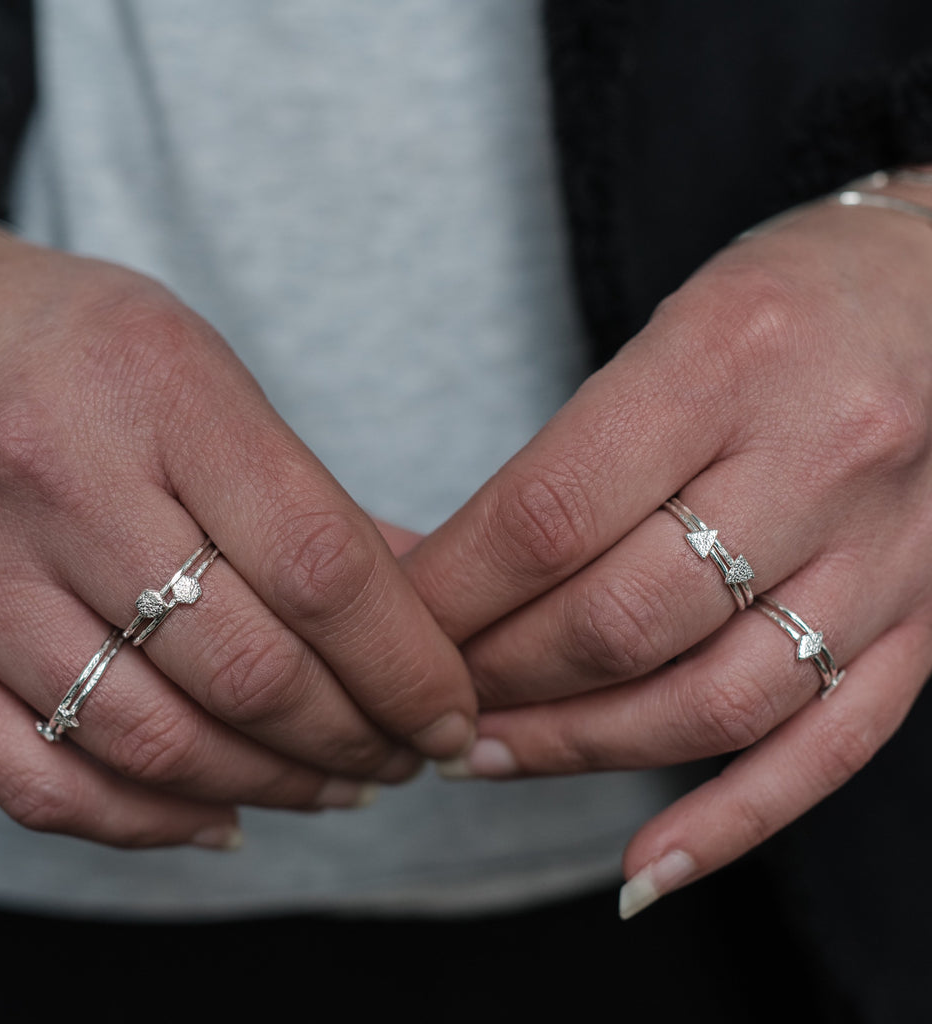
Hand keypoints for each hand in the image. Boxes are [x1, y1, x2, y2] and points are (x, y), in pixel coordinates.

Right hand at [0, 181, 474, 848]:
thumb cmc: (78, 347)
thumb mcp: (206, 374)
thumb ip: (311, 497)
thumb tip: (426, 607)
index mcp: (158, 392)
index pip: (322, 566)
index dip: (409, 663)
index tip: (453, 708)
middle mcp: (57, 483)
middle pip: (250, 670)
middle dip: (359, 736)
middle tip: (408, 750)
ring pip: (158, 743)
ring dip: (276, 785)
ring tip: (341, 782)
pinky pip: (41, 783)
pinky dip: (150, 824)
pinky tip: (224, 816)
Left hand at [404, 185, 931, 911]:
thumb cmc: (786, 302)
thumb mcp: (667, 329)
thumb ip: (571, 454)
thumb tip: (438, 567)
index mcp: (728, 359)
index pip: (549, 516)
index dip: (452, 593)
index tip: (394, 624)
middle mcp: (819, 459)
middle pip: (619, 622)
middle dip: (498, 674)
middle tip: (428, 691)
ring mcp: (888, 556)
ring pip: (711, 703)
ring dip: (578, 749)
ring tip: (488, 754)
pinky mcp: (928, 621)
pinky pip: (829, 748)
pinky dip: (728, 823)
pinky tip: (639, 868)